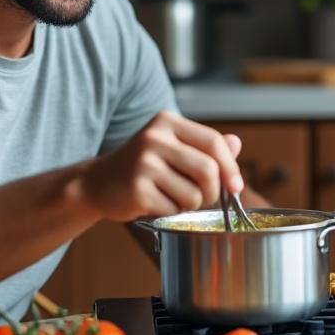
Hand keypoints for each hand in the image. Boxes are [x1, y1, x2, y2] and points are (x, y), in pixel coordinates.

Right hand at [77, 111, 242, 220]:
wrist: (97, 183)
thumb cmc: (142, 166)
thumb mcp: (173, 147)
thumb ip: (205, 146)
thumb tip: (236, 144)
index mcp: (167, 122)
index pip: (213, 142)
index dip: (231, 167)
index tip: (235, 186)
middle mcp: (154, 138)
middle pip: (208, 170)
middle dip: (212, 192)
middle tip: (202, 197)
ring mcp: (143, 163)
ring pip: (194, 194)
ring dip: (190, 205)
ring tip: (172, 196)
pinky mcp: (136, 189)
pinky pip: (174, 209)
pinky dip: (171, 213)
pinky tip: (155, 203)